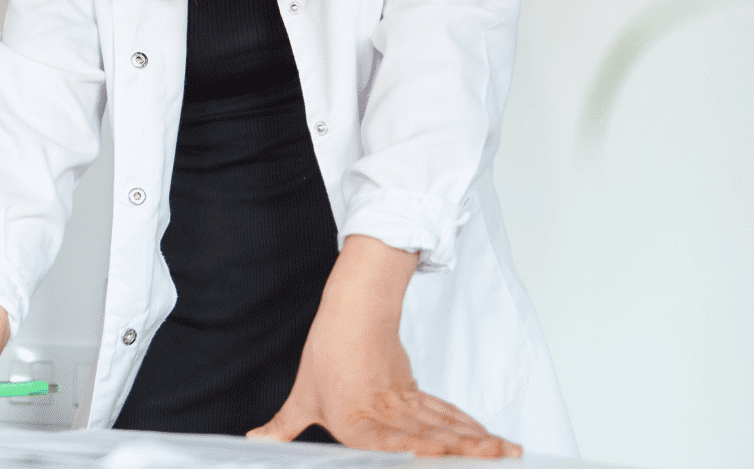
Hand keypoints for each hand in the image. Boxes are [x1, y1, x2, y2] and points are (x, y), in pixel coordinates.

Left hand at [248, 236, 521, 457]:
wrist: (350, 312)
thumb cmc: (327, 354)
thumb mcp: (302, 395)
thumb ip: (284, 426)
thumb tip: (256, 440)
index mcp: (356, 421)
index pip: (390, 443)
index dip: (419, 450)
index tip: (441, 454)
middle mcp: (386, 414)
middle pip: (430, 436)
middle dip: (466, 451)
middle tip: (500, 460)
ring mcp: (405, 402)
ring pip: (445, 424)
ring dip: (478, 440)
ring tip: (508, 453)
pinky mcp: (417, 392)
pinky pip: (447, 413)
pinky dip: (471, 427)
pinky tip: (491, 440)